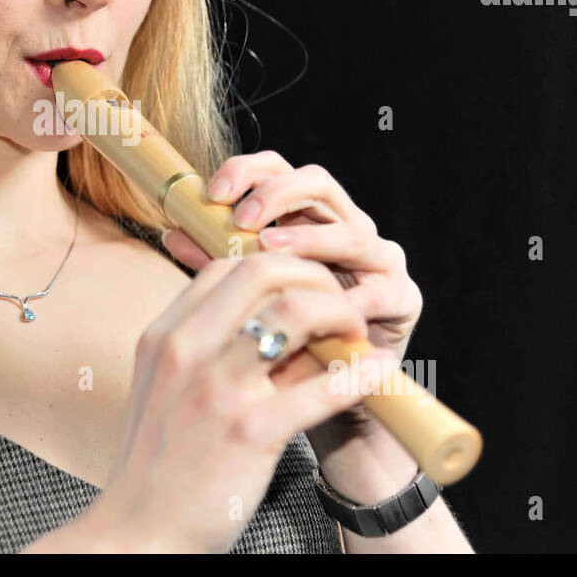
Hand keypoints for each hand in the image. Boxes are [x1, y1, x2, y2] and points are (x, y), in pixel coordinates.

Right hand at [84, 250, 377, 552]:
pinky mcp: (249, 431)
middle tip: (340, 301)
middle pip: (262, 271)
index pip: (227, 266)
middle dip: (314, 275)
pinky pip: (321, 387)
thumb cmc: (158, 465)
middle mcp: (186, 350)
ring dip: (340, 313)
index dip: (278, 265)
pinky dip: (360, 373)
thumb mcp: (163, 390)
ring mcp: (217, 388)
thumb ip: (203, 351)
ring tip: (358, 331)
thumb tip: (273, 326)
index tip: (306, 287)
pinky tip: (379, 372)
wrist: (139, 532)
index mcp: (164, 336)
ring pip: (294, 313)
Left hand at [160, 154, 422, 452]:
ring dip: (312, 239)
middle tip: (243, 219)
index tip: (212, 191)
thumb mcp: (241, 300)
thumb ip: (216, 263)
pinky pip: (382, 291)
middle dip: (279, 195)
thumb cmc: (276, 346)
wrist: (322, 406)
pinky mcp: (404, 300)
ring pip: (353, 232)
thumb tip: (172, 230)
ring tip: (273, 250)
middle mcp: (345, 228)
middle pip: (318, 183)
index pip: (277, 170)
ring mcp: (379, 261)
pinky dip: (352, 298)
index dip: (247, 171)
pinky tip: (323, 305)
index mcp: (304, 219)